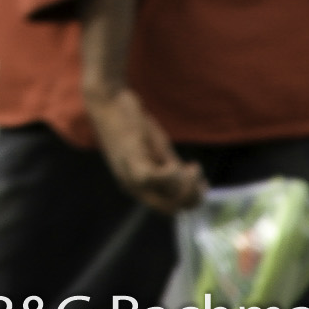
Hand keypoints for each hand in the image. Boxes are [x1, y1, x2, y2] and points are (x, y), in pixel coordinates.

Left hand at [84, 85, 205, 214]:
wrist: (108, 100)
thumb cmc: (132, 122)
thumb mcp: (158, 150)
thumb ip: (171, 168)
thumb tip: (191, 186)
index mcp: (136, 185)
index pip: (167, 208)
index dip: (190, 199)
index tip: (200, 181)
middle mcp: (131, 186)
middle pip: (169, 209)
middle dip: (192, 196)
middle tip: (197, 176)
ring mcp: (129, 175)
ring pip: (165, 199)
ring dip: (186, 186)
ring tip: (191, 168)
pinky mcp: (130, 160)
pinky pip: (154, 180)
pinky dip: (172, 175)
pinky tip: (178, 164)